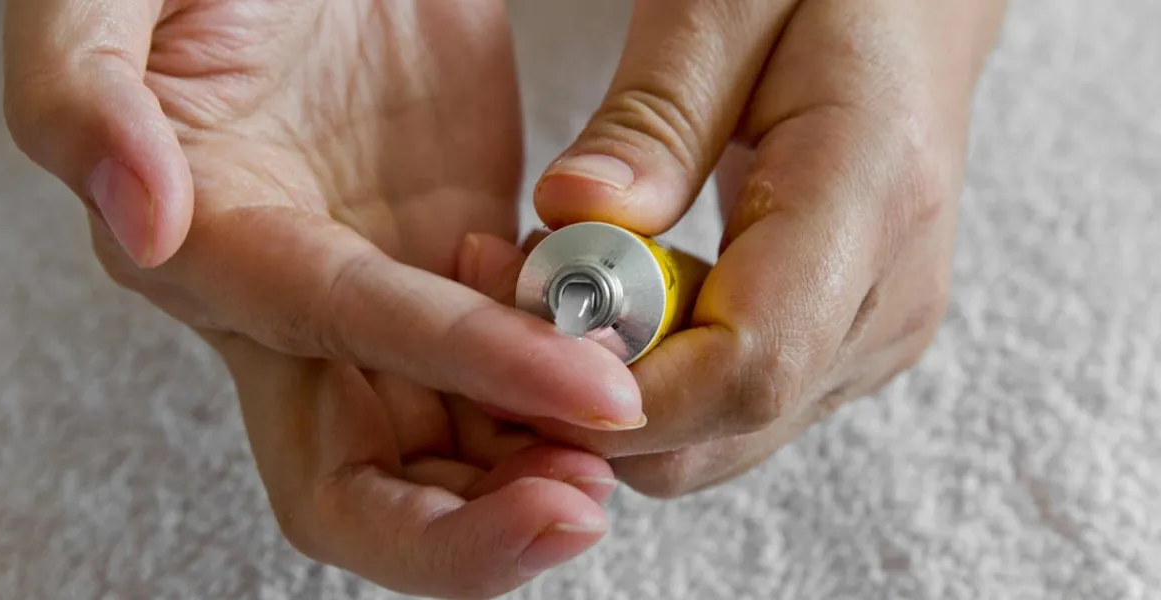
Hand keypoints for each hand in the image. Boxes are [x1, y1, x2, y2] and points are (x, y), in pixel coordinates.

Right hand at [3, 1, 639, 595]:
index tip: (585, 392)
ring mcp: (393, 286)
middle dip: (477, 523)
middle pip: (370, 482)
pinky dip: (567, 376)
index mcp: (216, 255)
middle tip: (588, 498)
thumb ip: (81, 102)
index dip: (462, 374)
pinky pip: (520, 355)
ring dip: (538, 465)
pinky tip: (619, 344)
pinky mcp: (461, 250)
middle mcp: (300, 307)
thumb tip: (146, 222)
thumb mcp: (103, 3)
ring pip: (457, 440)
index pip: (337, 350)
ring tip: (628, 431)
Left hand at [461, 0, 1005, 496]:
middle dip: (591, 394)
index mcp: (872, 200)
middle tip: (512, 286)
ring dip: (613, 385)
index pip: (747, 368)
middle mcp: (889, 300)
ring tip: (559, 272)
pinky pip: (731, 408)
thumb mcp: (727, 5)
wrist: (914, 13)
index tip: (516, 339)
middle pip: (723, 428)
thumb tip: (569, 217)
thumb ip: (652, 118)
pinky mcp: (849, 346)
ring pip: (717, 436)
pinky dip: (652, 373)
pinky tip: (617, 291)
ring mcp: (875, 336)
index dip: (619, 389)